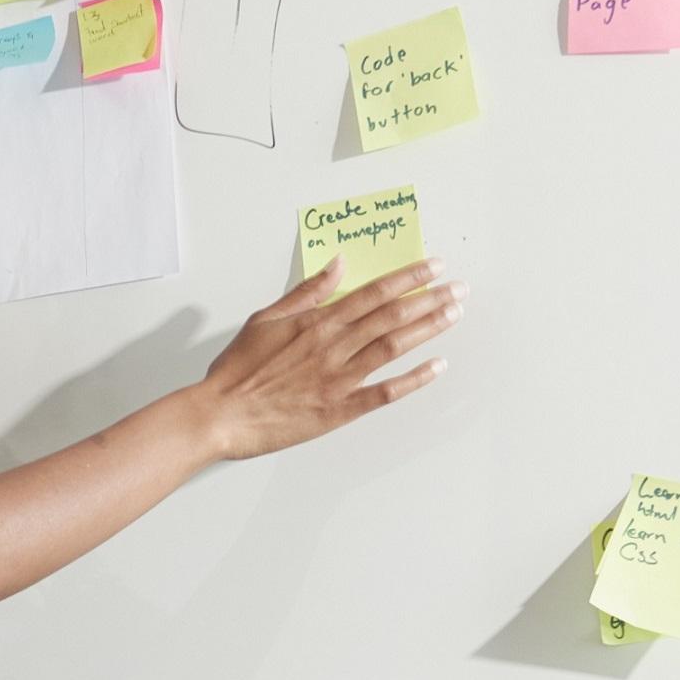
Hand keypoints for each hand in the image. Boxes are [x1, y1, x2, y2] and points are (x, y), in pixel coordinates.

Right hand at [193, 260, 461, 461]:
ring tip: (455, 314)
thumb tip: (336, 265)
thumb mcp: (266, 318)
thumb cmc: (237, 369)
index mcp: (316, 321)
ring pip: (393, 346)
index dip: (408, 277)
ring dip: (428, 328)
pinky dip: (413, 380)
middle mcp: (333, 346)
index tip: (434, 265)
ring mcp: (339, 378)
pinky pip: (384, 393)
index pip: (373, 292)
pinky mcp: (339, 410)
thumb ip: (307, 292)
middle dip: (430, 298)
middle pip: (391, 315)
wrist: (219, 415)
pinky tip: (437, 367)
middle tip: (460, 288)